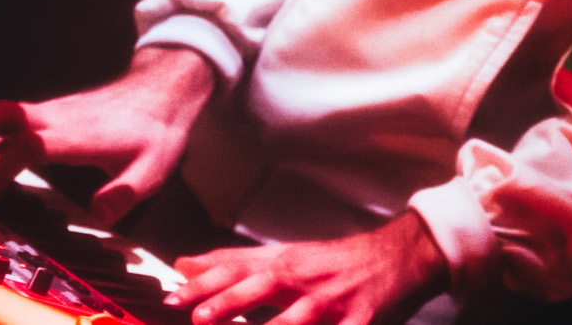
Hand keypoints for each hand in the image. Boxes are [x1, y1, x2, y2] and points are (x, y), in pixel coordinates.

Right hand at [0, 45, 215, 222]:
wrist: (162, 90)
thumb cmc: (155, 131)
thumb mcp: (152, 169)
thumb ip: (124, 193)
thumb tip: (98, 216)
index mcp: (74, 134)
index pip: (27, 146)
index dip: (2, 169)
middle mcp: (54, 117)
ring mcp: (49, 112)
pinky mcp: (48, 113)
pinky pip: (6, 121)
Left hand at [167, 211, 450, 324]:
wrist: (400, 254)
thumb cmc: (337, 261)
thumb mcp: (285, 255)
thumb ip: (234, 262)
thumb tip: (184, 263)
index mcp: (285, 264)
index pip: (238, 269)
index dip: (204, 283)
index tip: (171, 295)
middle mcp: (306, 279)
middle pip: (263, 286)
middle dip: (230, 300)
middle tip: (198, 316)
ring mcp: (334, 301)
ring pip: (300, 317)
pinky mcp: (362, 320)